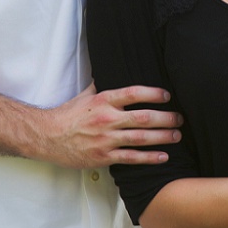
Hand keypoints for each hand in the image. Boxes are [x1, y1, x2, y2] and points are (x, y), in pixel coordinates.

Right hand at [38, 83, 182, 168]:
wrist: (47, 136)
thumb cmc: (67, 115)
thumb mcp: (85, 95)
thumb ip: (103, 86)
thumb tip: (113, 70)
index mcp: (103, 100)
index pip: (134, 93)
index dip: (154, 94)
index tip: (167, 96)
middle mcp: (107, 119)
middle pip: (143, 117)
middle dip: (165, 118)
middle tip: (179, 118)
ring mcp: (106, 139)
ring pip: (141, 138)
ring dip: (162, 137)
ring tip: (177, 135)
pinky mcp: (103, 157)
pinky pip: (131, 158)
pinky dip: (149, 158)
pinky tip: (163, 156)